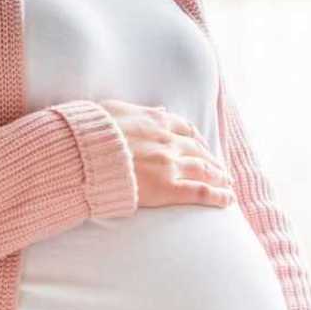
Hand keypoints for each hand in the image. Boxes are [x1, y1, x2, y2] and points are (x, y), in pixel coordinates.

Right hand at [97, 99, 235, 208]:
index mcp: (156, 122)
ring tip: (227, 184)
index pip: (185, 129)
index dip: (198, 140)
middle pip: (199, 151)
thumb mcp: (115, 109)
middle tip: (221, 169)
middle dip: (212, 160)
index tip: (203, 147)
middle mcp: (168, 142)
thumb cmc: (91, 132)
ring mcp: (170, 165)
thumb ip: (140, 111)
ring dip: (219, 177)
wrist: (83, 154)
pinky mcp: (167, 188)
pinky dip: (217, 196)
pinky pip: (199, 192)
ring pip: (204, 170)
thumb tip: (161, 110)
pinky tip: (227, 200)